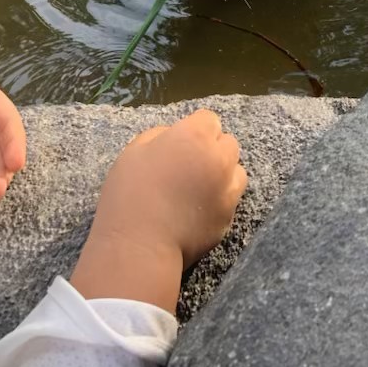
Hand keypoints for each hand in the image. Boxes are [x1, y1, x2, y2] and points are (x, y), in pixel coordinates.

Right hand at [71, 109, 246, 311]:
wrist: (140, 247)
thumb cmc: (130, 193)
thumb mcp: (134, 151)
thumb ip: (159, 135)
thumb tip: (174, 137)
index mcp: (195, 136)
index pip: (208, 119)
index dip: (194, 128)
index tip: (181, 142)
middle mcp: (219, 159)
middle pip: (228, 142)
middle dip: (212, 148)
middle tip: (189, 164)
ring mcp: (228, 191)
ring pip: (237, 171)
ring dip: (223, 173)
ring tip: (199, 187)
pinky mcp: (228, 219)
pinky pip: (231, 200)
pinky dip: (220, 200)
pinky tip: (198, 210)